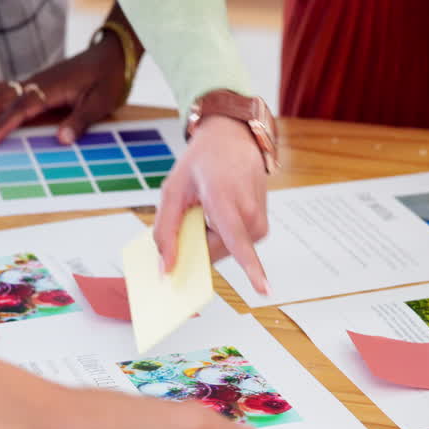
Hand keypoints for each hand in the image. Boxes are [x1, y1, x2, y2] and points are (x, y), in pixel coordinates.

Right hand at [0, 29, 129, 146]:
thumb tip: (62, 140)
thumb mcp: (101, 103)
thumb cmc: (108, 79)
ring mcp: (32, 81)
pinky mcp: (33, 83)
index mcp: (50, 87)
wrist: (112, 55)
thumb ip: (80, 121)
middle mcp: (36, 82)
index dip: (2, 126)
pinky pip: (3, 92)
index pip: (20, 109)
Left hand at [153, 115, 270, 294]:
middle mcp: (249, 212)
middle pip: (216, 252)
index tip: (264, 289)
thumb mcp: (172, 190)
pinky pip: (233, 245)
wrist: (233, 139)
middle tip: (192, 213)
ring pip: (225, 251)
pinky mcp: (262, 227)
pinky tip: (218, 211)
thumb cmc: (202, 161)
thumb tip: (166, 269)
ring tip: (208, 207)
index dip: (250, 268)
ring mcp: (259, 221)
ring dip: (208, 238)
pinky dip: (220, 235)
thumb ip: (164, 232)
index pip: (239, 241)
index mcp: (226, 198)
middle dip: (197, 244)